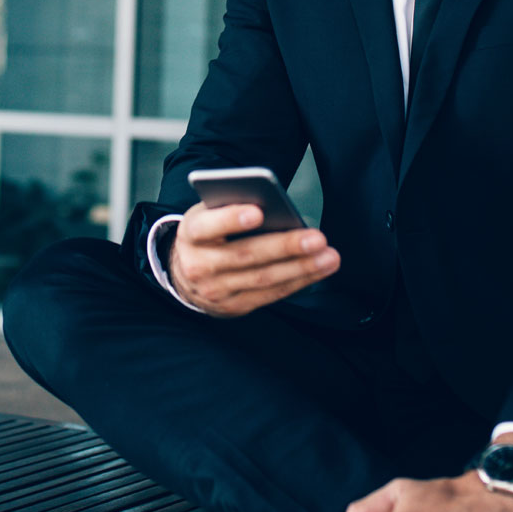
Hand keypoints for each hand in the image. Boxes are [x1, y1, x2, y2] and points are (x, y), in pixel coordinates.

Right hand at [167, 202, 338, 316]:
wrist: (184, 274)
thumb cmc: (207, 234)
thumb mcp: (208, 214)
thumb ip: (230, 208)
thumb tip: (272, 205)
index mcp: (191, 233)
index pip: (207, 226)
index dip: (231, 219)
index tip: (258, 211)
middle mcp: (199, 264)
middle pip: (245, 255)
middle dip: (284, 247)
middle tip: (317, 238)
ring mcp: (216, 290)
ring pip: (263, 278)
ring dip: (301, 268)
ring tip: (328, 256)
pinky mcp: (233, 306)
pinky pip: (270, 294)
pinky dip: (297, 282)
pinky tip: (318, 270)